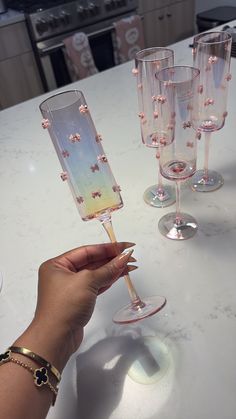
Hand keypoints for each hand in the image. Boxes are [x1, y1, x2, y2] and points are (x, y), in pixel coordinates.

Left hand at [21, 242, 135, 366]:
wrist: (56, 338)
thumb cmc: (65, 306)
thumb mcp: (87, 282)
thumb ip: (107, 269)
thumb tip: (124, 258)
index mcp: (57, 265)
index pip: (86, 251)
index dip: (107, 248)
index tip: (125, 246)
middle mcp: (62, 274)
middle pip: (91, 262)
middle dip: (111, 259)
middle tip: (131, 257)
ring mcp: (70, 288)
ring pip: (95, 274)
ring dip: (112, 270)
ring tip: (131, 266)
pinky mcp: (78, 300)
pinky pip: (95, 286)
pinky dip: (108, 281)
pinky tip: (120, 275)